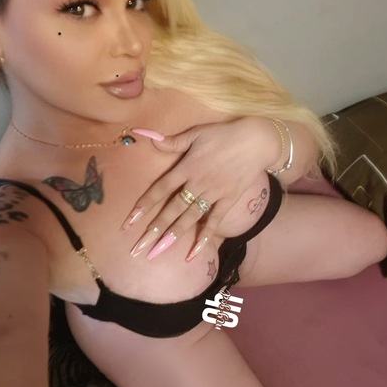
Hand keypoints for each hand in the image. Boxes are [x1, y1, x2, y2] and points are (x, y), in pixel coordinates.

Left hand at [121, 117, 276, 260]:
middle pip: (172, 208)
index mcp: (186, 166)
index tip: (130, 221)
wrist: (256, 141)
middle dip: (154, 229)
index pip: (160, 188)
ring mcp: (213, 193)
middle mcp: (197, 183)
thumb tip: (149, 138)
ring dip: (173, 235)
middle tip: (139, 247)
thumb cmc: (224, 135)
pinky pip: (215, 221)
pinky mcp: (228, 199)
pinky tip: (193, 252)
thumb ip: (173, 141)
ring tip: (158, 251)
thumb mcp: (196, 133)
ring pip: (190, 218)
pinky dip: (204, 236)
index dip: (144, 204)